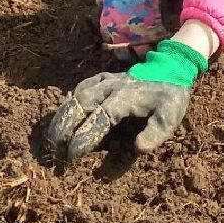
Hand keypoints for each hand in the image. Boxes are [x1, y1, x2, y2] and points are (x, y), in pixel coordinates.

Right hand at [45, 40, 206, 161]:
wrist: (171, 67)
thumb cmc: (170, 96)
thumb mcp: (170, 116)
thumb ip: (156, 133)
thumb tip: (138, 148)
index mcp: (125, 98)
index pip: (99, 119)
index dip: (84, 137)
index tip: (72, 155)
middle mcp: (110, 87)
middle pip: (80, 105)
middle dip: (64, 127)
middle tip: (54, 149)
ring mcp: (105, 81)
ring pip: (77, 96)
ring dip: (63, 115)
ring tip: (52, 136)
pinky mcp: (103, 78)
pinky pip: (82, 87)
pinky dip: (70, 99)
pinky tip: (64, 111)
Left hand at [97, 0, 167, 55]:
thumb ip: (102, 0)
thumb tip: (100, 3)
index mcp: (107, 27)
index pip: (110, 44)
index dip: (117, 43)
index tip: (122, 40)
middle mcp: (120, 35)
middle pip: (124, 54)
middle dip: (129, 52)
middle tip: (135, 46)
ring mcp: (138, 35)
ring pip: (141, 53)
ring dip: (144, 50)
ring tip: (148, 45)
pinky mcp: (154, 31)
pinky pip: (156, 43)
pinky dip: (158, 42)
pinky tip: (159, 38)